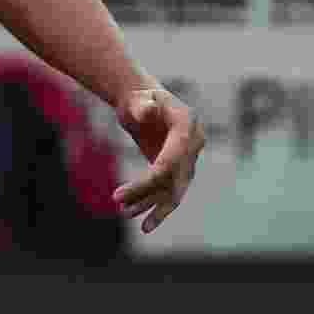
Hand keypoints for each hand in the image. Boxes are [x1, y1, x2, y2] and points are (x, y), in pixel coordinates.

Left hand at [114, 83, 204, 232]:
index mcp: (188, 125)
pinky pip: (167, 190)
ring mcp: (188, 158)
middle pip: (175, 179)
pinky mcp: (178, 168)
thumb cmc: (138, 99)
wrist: (143, 104)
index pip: (171, 160)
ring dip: (150, 205)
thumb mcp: (138, 99)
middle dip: (147, 196)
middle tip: (119, 207)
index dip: (148, 180)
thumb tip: (146, 111)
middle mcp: (194, 143)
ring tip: (124, 213)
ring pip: (174, 190)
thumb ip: (142, 104)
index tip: (121, 193)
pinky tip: (130, 211)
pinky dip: (150, 201)